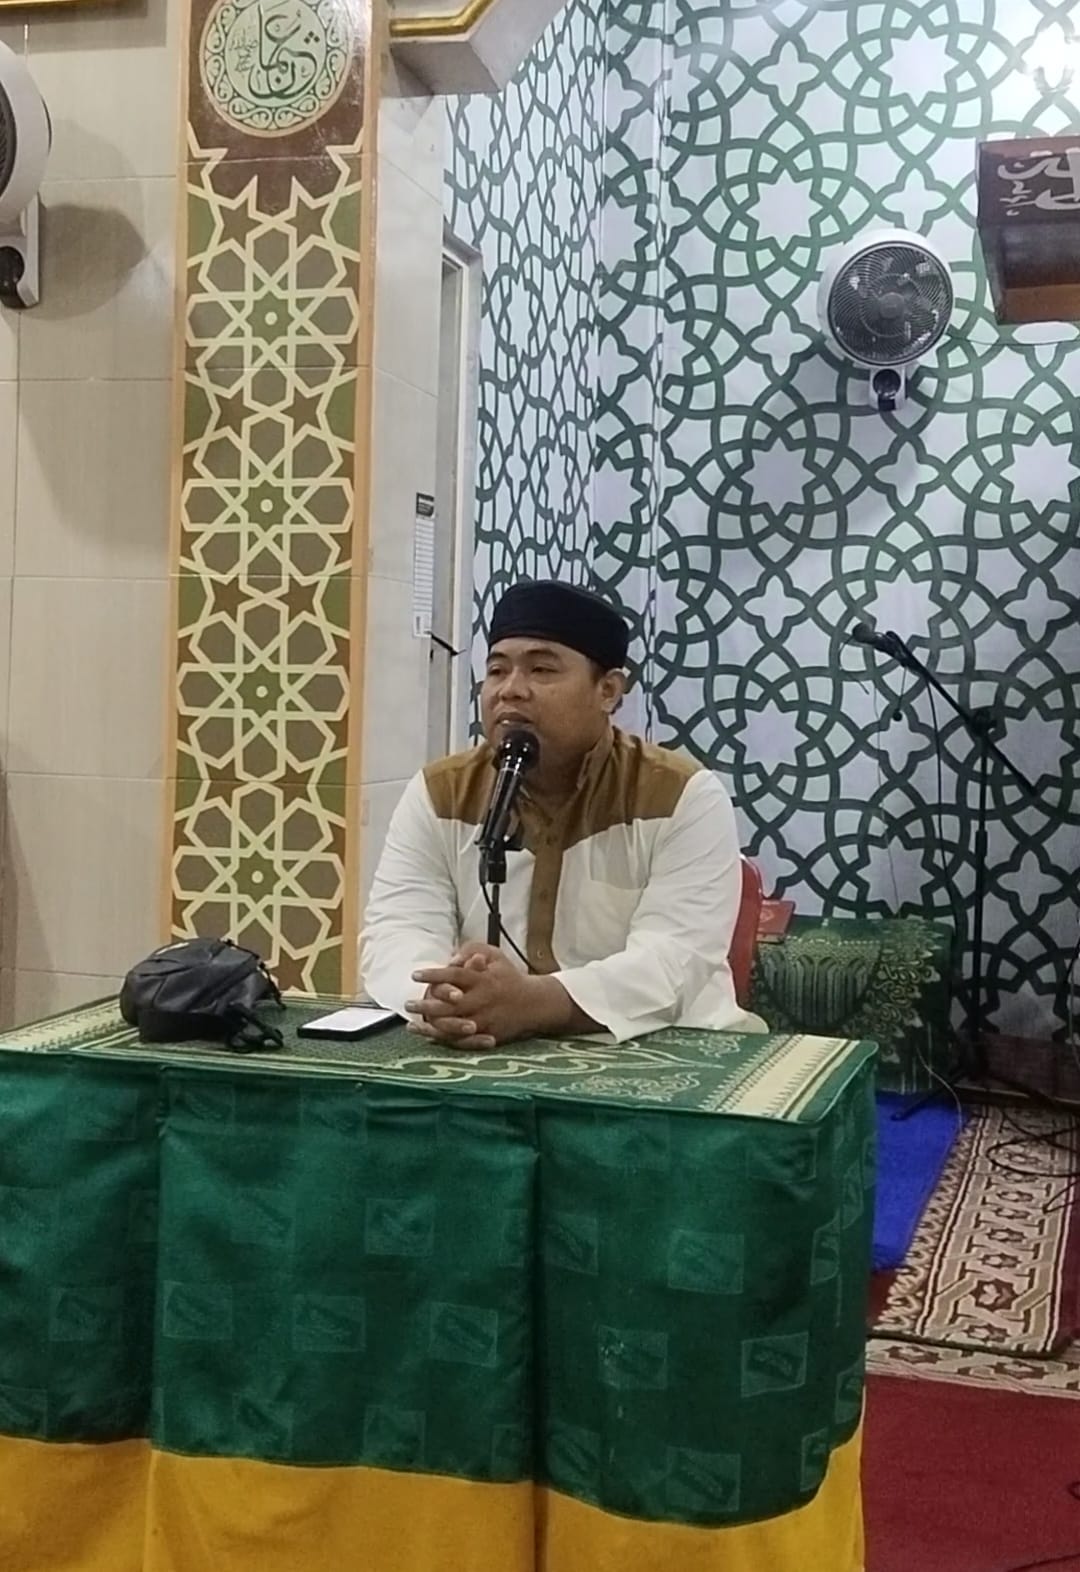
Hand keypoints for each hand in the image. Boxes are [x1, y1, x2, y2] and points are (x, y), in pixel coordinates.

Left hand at [405, 946, 574, 1047]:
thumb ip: (473, 950)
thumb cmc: (509, 977)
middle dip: (426, 1004)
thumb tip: (451, 959)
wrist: (534, 1004)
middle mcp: (482, 1001)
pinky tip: (428, 1036)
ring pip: (453, 1026)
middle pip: (449, 1004)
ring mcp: (485, 1020)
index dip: (433, 975)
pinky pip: (462, 1040)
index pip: (454, 975)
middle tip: (407, 1003)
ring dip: (430, 1026)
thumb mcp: (495, 956)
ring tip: (412, 1024)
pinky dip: (444, 1039)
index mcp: (483, 979)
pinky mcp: (487, 1035)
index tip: (415, 974)